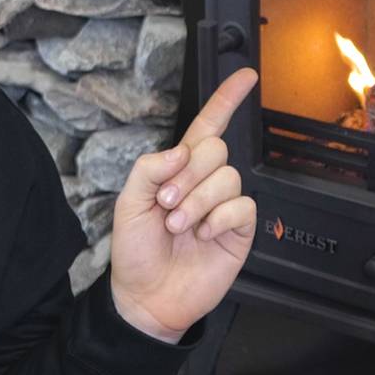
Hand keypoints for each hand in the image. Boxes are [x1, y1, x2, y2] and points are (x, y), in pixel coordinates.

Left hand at [107, 68, 259, 342]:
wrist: (146, 297)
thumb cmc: (136, 252)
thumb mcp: (128, 202)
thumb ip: (150, 167)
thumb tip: (183, 150)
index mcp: (179, 170)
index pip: (208, 127)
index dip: (226, 100)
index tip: (247, 76)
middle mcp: (205, 183)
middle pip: (216, 149)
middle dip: (188, 174)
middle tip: (167, 203)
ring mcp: (224, 207)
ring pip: (227, 177)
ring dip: (198, 201)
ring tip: (180, 226)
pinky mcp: (238, 231)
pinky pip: (242, 207)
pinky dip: (218, 218)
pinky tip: (202, 235)